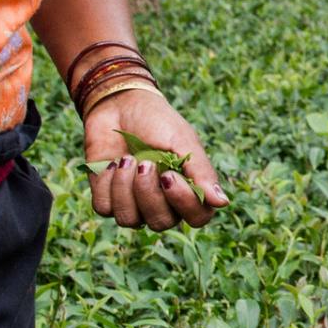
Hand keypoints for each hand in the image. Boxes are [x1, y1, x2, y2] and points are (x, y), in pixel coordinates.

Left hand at [83, 90, 229, 230]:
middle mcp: (162, 203)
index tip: (168, 174)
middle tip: (145, 163)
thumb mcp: (183, 142)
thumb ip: (201, 172)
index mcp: (187, 189)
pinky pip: (105, 208)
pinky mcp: (106, 198)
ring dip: (125, 188)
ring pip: (129, 219)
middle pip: (161, 222)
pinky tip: (112, 162)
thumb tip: (223, 203)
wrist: (119, 105)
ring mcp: (133, 203)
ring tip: (126, 159)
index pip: (196, 217)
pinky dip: (106, 183)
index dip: (184, 202)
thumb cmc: (157, 121)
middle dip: (149, 193)